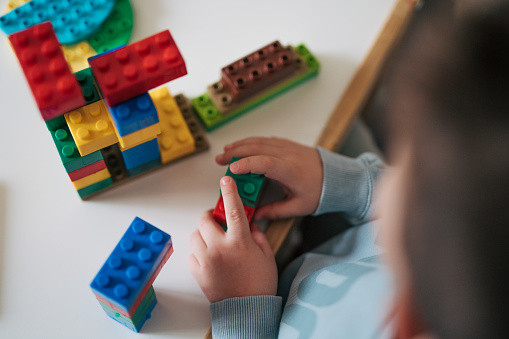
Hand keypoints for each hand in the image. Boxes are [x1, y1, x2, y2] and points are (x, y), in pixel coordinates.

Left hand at [188, 176, 277, 302]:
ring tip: (213, 241)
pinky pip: (191, 254)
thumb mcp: (266, 256)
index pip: (234, 209)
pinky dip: (198, 252)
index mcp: (240, 241)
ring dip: (203, 234)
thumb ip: (258, 236)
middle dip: (211, 216)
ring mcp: (206, 260)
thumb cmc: (259, 284)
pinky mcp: (198, 272)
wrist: (248, 310)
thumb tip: (251, 225)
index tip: (226, 180)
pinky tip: (209, 257)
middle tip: (217, 219)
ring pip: (195, 235)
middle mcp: (220, 248)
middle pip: (206, 219)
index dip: (230, 192)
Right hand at [216, 137, 322, 219]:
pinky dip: (252, 142)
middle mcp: (287, 155)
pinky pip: (266, 140)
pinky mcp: (288, 145)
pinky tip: (243, 146)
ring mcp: (287, 147)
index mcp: (289, 170)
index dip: (245, 164)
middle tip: (220, 160)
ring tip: (226, 151)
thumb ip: (275, 211)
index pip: (263, 163)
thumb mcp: (298, 206)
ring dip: (241, 145)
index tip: (231, 168)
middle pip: (256, 148)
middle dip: (235, 153)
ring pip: (259, 141)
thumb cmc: (321, 191)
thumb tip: (256, 215)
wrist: (337, 177)